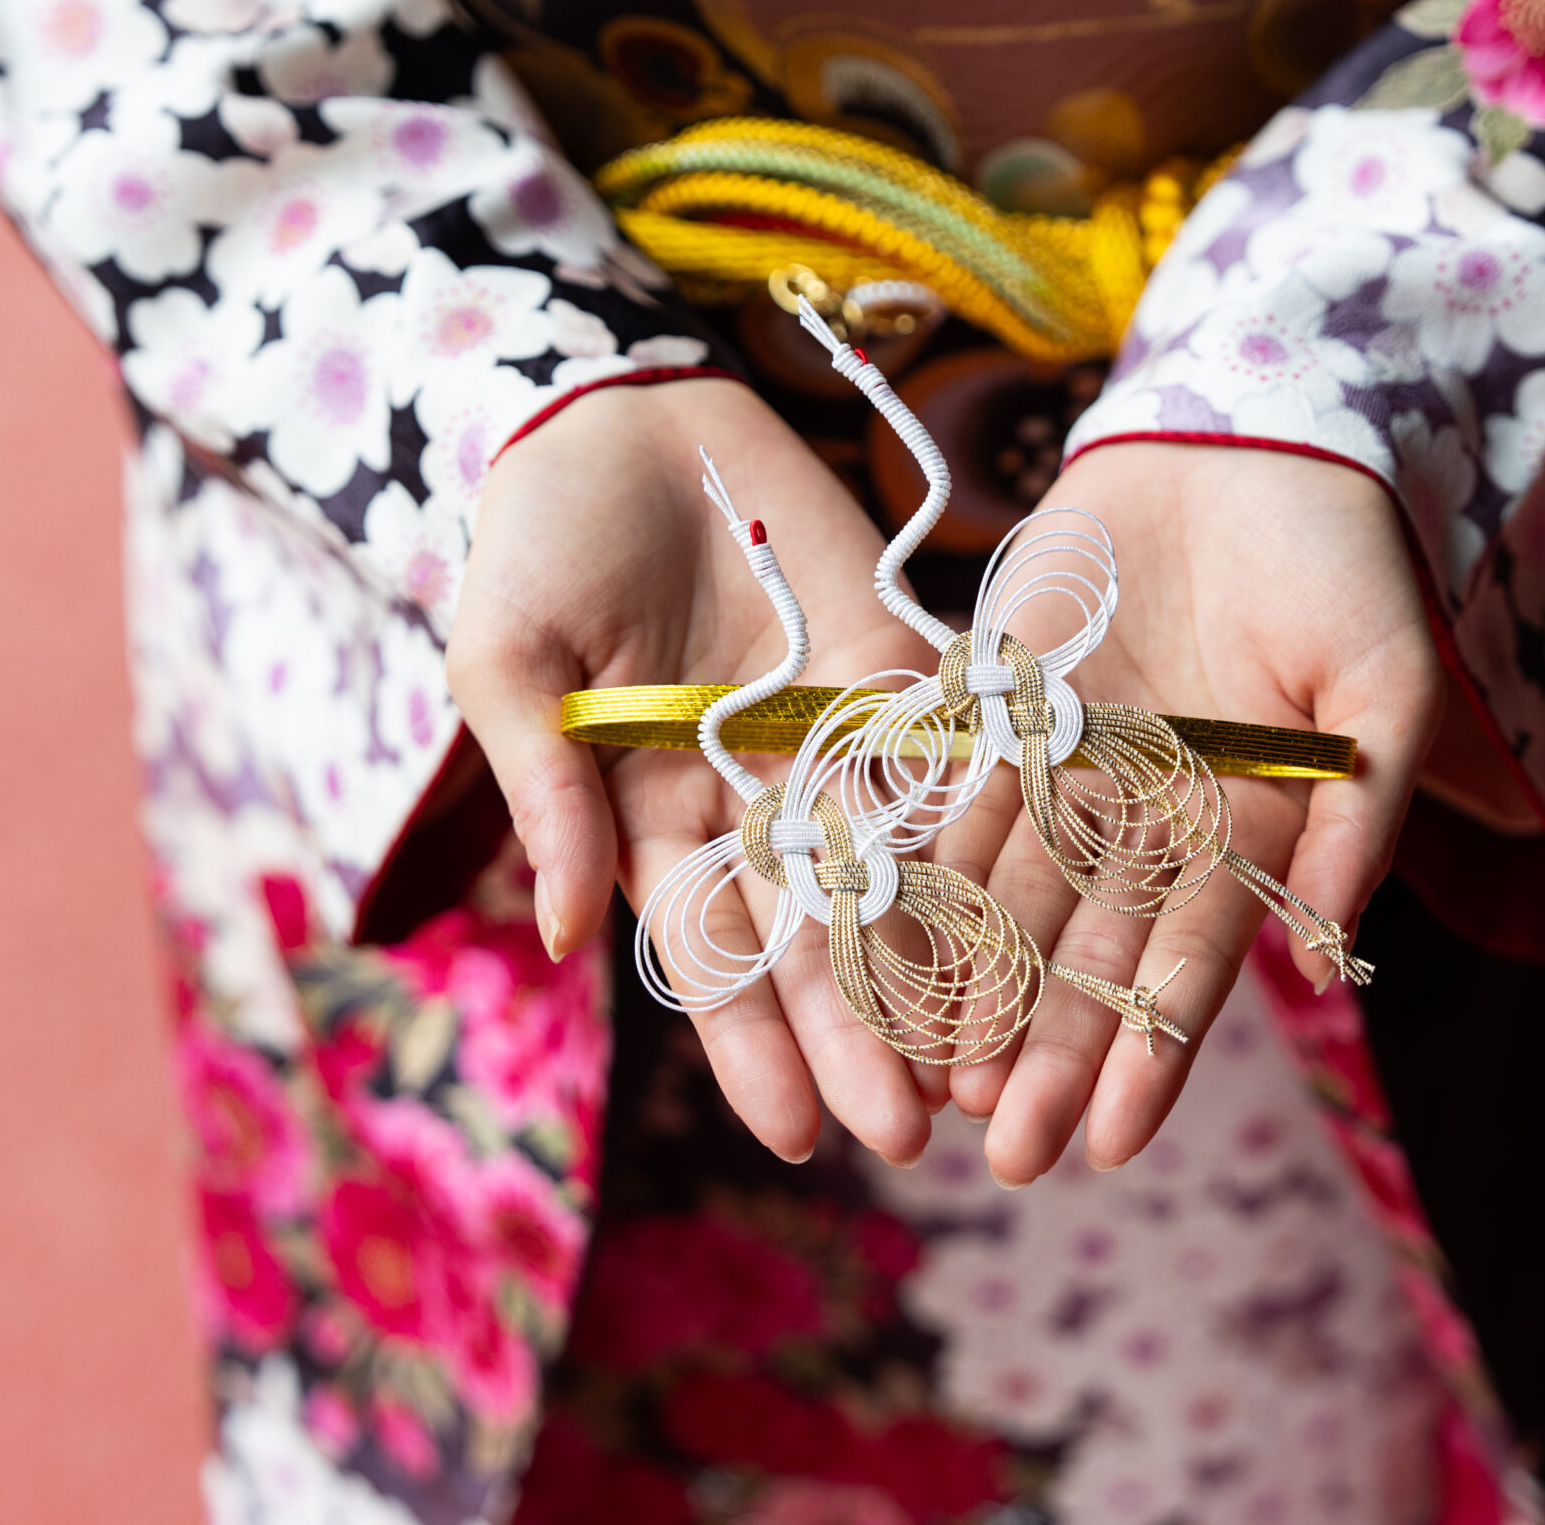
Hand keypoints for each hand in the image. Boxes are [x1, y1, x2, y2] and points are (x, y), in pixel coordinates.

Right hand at [446, 378, 941, 1165]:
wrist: (626, 408)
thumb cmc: (539, 539)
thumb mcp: (510, 663)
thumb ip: (545, 791)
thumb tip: (558, 935)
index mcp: (652, 814)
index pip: (711, 951)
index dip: (752, 1042)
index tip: (799, 1134)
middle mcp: (754, 796)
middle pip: (818, 933)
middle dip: (860, 1035)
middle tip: (912, 1136)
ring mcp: (832, 734)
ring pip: (896, 868)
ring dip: (937, 965)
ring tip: (989, 1062)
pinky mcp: (899, 665)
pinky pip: (949, 754)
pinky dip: (988, 830)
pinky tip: (1033, 909)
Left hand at [935, 441, 1445, 1183]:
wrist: (1252, 433)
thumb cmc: (1347, 559)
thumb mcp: (1387, 686)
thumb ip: (1360, 822)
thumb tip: (1317, 971)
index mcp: (1250, 830)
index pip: (1196, 960)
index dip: (1154, 1051)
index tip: (1114, 1144)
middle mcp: (1153, 816)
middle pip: (1093, 950)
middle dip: (1053, 1051)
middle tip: (1006, 1153)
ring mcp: (1074, 763)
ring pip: (1013, 892)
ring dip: (976, 986)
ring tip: (933, 1082)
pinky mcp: (1003, 701)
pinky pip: (954, 791)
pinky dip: (918, 864)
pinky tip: (878, 945)